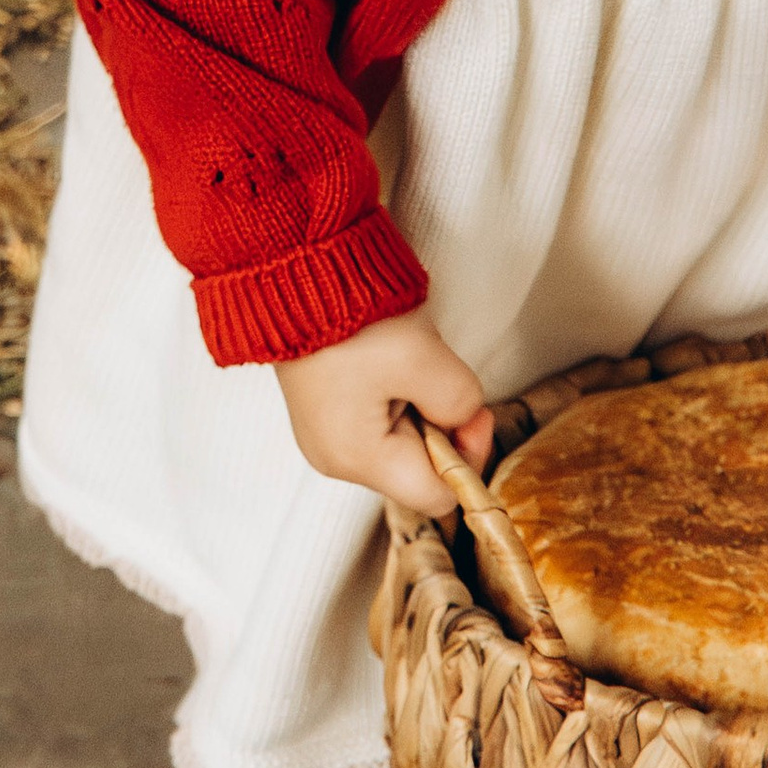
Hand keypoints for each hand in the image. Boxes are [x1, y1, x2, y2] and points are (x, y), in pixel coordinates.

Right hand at [275, 308, 494, 514]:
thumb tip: (466, 420)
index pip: (438, 495)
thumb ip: (461, 402)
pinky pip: (379, 417)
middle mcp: (335, 459)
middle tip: (433, 372)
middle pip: (418, 466)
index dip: (468, 456)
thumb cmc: (351, 317)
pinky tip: (385, 359)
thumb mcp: (425, 360)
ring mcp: (326, 434)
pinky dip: (396, 391)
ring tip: (402, 358)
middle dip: (440, 422)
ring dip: (418, 401)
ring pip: (402, 439)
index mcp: (358, 459)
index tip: (472, 411)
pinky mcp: (325, 411)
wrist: (296, 271)